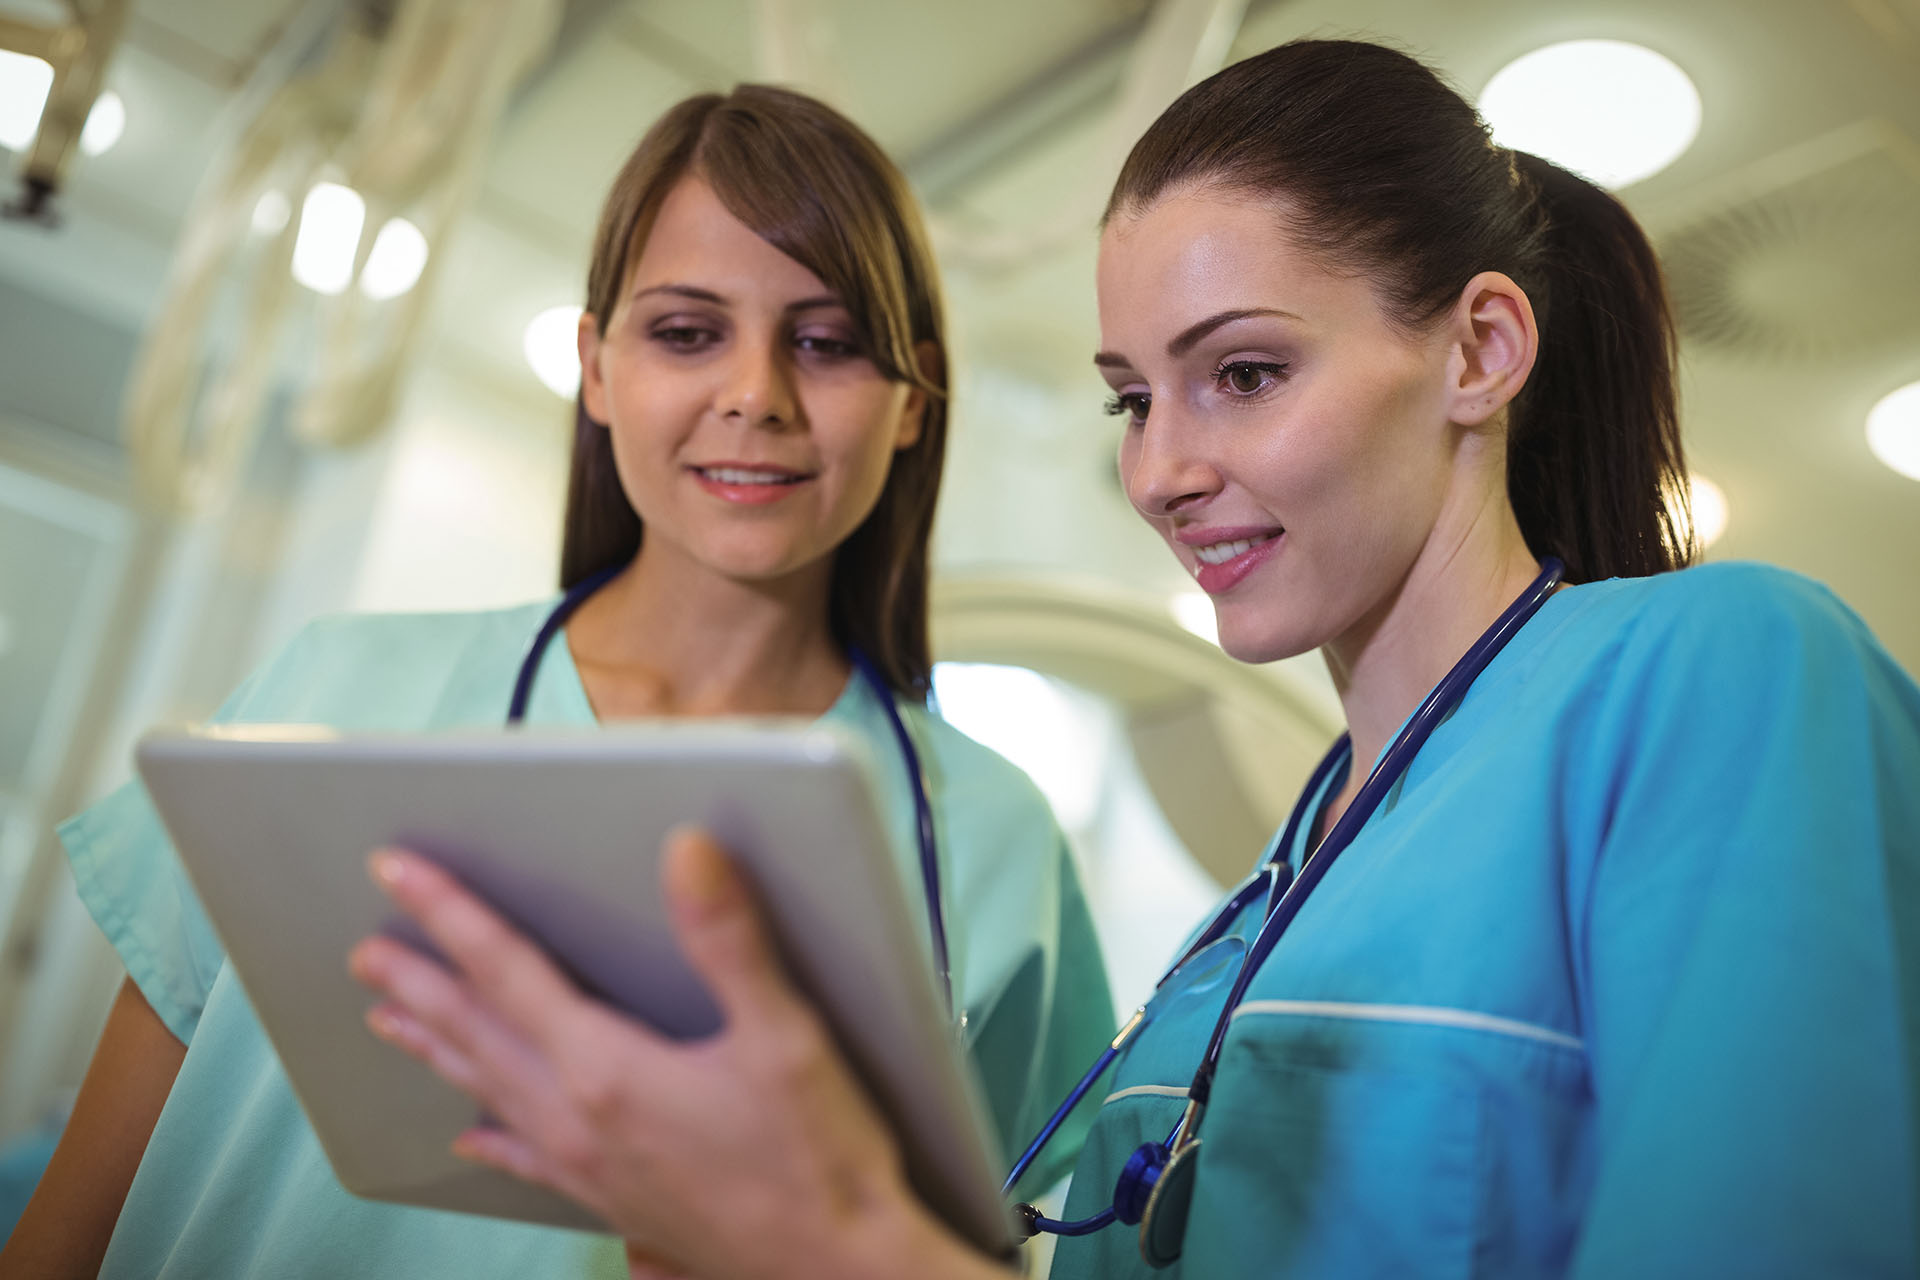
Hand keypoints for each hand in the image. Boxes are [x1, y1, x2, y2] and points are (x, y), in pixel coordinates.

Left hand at [346, 828, 998, 1279]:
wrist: (842, 1270)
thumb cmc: (819, 1159)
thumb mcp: (784, 1036)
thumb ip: (728, 938)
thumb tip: (687, 851)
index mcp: (607, 1070)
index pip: (506, 972)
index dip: (448, 914)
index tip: (394, 871)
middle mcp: (579, 1119)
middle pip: (477, 1034)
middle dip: (419, 983)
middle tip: (366, 949)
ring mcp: (590, 1166)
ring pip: (488, 1092)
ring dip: (436, 1047)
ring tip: (388, 1019)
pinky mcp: (612, 1199)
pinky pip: (525, 1156)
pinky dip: (489, 1136)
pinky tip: (469, 1137)